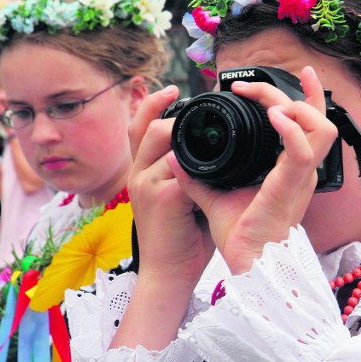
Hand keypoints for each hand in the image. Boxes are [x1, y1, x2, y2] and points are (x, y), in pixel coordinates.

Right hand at [127, 85, 214, 284]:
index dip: (153, 103)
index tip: (174, 88)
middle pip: (146, 125)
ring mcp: (146, 184)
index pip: (140, 127)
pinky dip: (198, 160)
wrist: (169, 272)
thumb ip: (195, 171)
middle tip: (194, 100)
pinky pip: (179, 165)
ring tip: (209, 126)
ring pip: (160, 137)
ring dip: (184, 129)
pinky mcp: (161, 198)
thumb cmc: (184, 234)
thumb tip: (222, 151)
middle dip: (166, 107)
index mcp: (144, 170)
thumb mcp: (185, 195)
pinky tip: (218, 159)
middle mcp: (138, 173)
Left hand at [168, 66, 338, 273]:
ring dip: (295, 106)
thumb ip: (199, 175)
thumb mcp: (216, 195)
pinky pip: (301, 151)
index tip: (279, 79)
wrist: (247, 263)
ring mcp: (300, 177)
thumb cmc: (241, 234)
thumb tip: (176, 155)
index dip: (303, 96)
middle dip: (295, 92)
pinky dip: (290, 130)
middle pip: (319, 117)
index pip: (310, 124)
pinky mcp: (290, 186)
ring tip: (268, 103)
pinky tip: (273, 117)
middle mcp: (302, 169)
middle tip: (254, 86)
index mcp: (291, 168)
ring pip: (320, 127)